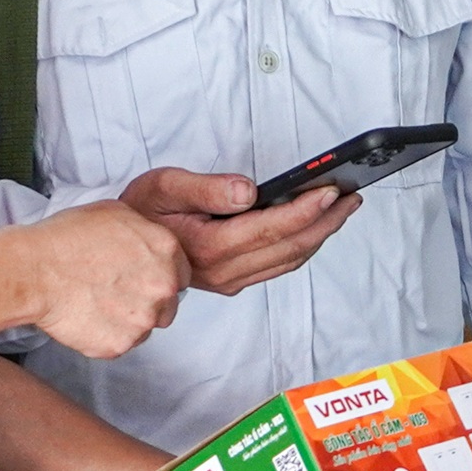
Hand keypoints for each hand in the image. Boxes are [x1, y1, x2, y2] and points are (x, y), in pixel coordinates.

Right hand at [0, 202, 186, 357]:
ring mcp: (144, 319)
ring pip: (146, 326)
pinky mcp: (121, 344)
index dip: (159, 275)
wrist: (34, 271)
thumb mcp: (114, 211)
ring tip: (97, 303)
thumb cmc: (66, 238)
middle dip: (147, 300)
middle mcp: (163, 286)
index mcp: (166, 250)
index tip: (139, 277)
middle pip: (168, 303)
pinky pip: (122, 344)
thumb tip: (147, 239)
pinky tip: (87, 317)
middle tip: (115, 292)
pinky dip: (107, 335)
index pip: (181, 273)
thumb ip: (143, 229)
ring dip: (128, 320)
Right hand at [120, 167, 361, 295]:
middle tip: (352, 197)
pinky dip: (302, 245)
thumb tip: (247, 191)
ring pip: (288, 260)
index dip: (306, 209)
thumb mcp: (162, 188)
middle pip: (289, 248)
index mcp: (208, 247)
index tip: (331, 189)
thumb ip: (205, 189)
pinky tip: (315, 226)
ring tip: (343, 208)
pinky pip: (278, 266)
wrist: (119, 254)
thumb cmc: (139, 215)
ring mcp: (229, 281)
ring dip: (319, 234)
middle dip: (326, 222)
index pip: (271, 229)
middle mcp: (223, 271)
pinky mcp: (231, 282)